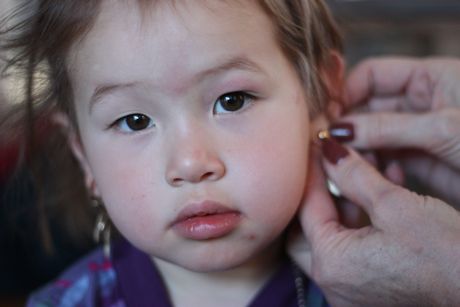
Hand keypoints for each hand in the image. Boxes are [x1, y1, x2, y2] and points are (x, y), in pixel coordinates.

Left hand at [288, 143, 459, 306]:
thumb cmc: (447, 255)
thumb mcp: (395, 206)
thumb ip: (354, 175)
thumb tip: (330, 152)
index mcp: (332, 263)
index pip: (306, 209)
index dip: (312, 174)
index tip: (318, 149)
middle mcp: (335, 283)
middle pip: (310, 228)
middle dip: (323, 193)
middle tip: (335, 165)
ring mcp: (352, 290)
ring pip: (335, 236)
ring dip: (350, 201)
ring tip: (370, 169)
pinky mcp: (372, 290)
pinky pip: (356, 249)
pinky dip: (365, 220)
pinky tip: (386, 190)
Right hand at [338, 57, 459, 205]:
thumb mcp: (443, 127)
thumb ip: (386, 127)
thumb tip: (338, 132)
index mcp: (428, 78)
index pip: (370, 76)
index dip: (345, 93)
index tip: (326, 117)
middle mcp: (419, 104)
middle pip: (366, 109)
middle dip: (348, 128)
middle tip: (328, 148)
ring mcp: (417, 134)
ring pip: (372, 138)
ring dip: (360, 153)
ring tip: (356, 167)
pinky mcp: (421, 163)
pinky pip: (386, 161)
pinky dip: (377, 171)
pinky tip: (381, 178)